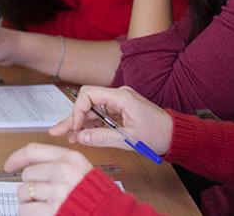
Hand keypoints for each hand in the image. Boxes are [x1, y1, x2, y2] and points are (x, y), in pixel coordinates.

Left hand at [4, 143, 93, 214]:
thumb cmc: (95, 196)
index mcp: (70, 159)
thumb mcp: (80, 170)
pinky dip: (29, 214)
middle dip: (31, 186)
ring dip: (30, 202)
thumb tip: (27, 166)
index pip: (33, 151)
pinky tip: (43, 213)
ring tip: (46, 205)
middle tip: (45, 195)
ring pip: (24, 192)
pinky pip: (25, 210)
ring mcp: (57, 192)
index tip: (9, 165)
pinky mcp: (51, 211)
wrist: (109, 214)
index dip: (16, 158)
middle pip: (27, 175)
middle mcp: (63, 172)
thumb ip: (57, 164)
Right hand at [48, 85, 172, 155]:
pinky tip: (82, 135)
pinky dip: (91, 124)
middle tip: (57, 131)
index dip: (77, 111)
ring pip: (92, 109)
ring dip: (80, 123)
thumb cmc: (159, 134)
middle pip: (87, 102)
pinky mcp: (121, 110)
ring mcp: (119, 102)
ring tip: (67, 137)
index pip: (89, 95)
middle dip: (72, 118)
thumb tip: (80, 137)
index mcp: (121, 97)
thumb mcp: (128, 139)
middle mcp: (118, 96)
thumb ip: (102, 137)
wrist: (177, 136)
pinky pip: (101, 114)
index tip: (75, 129)